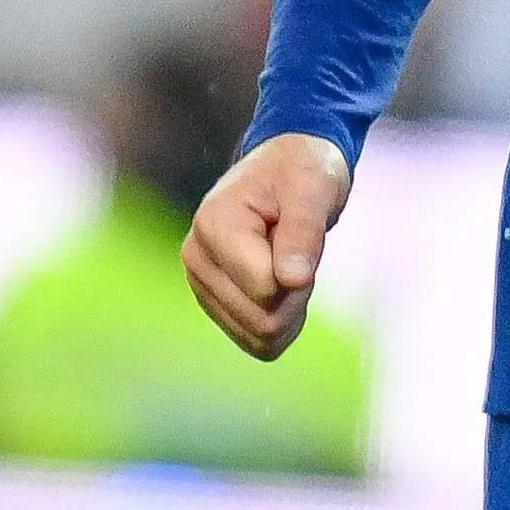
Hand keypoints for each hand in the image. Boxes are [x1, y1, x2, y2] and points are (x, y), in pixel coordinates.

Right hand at [181, 131, 353, 359]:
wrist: (286, 168)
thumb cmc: (301, 171)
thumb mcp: (313, 189)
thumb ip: (303, 233)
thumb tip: (292, 280)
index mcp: (214, 225)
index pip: (266, 289)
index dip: (300, 273)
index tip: (303, 235)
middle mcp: (196, 258)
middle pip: (261, 320)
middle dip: (296, 295)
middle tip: (300, 253)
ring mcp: (201, 282)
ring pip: (258, 337)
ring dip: (289, 310)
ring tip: (290, 265)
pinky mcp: (213, 301)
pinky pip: (253, 342)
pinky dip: (280, 323)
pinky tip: (283, 289)